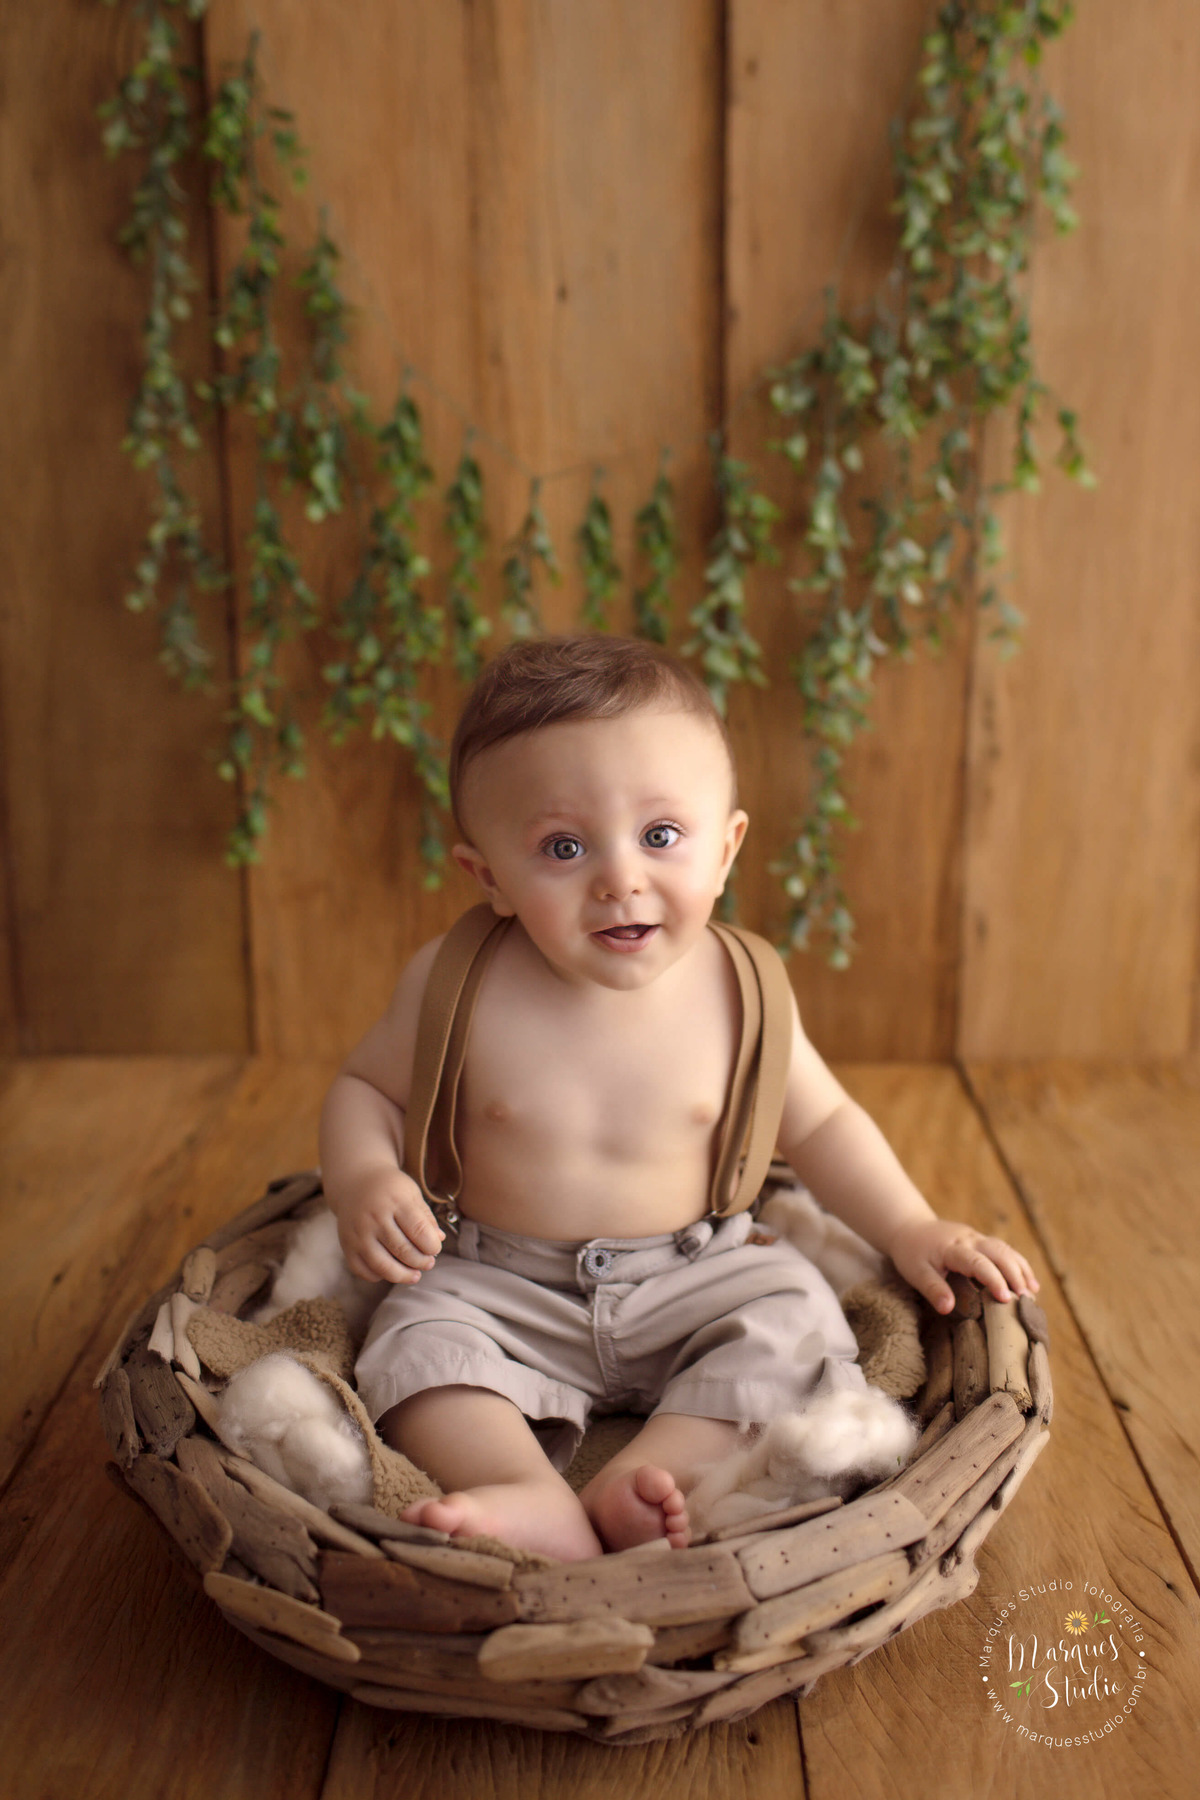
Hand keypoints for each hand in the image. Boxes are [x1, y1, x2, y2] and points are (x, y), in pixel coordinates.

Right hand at [333, 1166, 445, 1283]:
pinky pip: (363, 1271)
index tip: (435, 1248)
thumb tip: (439, 1240)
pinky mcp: (346, 1246)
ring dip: (403, 1275)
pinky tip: (390, 1270)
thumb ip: (426, 1217)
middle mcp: (374, 1218)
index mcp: (395, 1201)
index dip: (432, 1246)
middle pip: (403, 1251)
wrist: (355, 1183)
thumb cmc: (389, 1189)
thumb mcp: (411, 1193)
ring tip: (415, 1275)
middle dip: (421, 1262)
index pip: (419, 1230)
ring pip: (383, 1266)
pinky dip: (379, 1276)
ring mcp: (358, 1233)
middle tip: (429, 1263)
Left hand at [888, 1216, 1039, 1314]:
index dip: (994, 1279)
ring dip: (1021, 1269)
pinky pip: (1004, 1249)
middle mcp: (969, 1239)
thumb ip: (932, 1289)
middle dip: (1015, 1274)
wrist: (910, 1228)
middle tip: (1025, 1300)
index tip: (1006, 1299)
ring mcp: (976, 1238)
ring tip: (1032, 1293)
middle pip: (998, 1252)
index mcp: (953, 1248)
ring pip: (1005, 1249)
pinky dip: (1018, 1264)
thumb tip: (948, 1308)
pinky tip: (1029, 1282)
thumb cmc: (912, 1253)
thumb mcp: (915, 1272)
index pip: (977, 1262)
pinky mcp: (980, 1240)